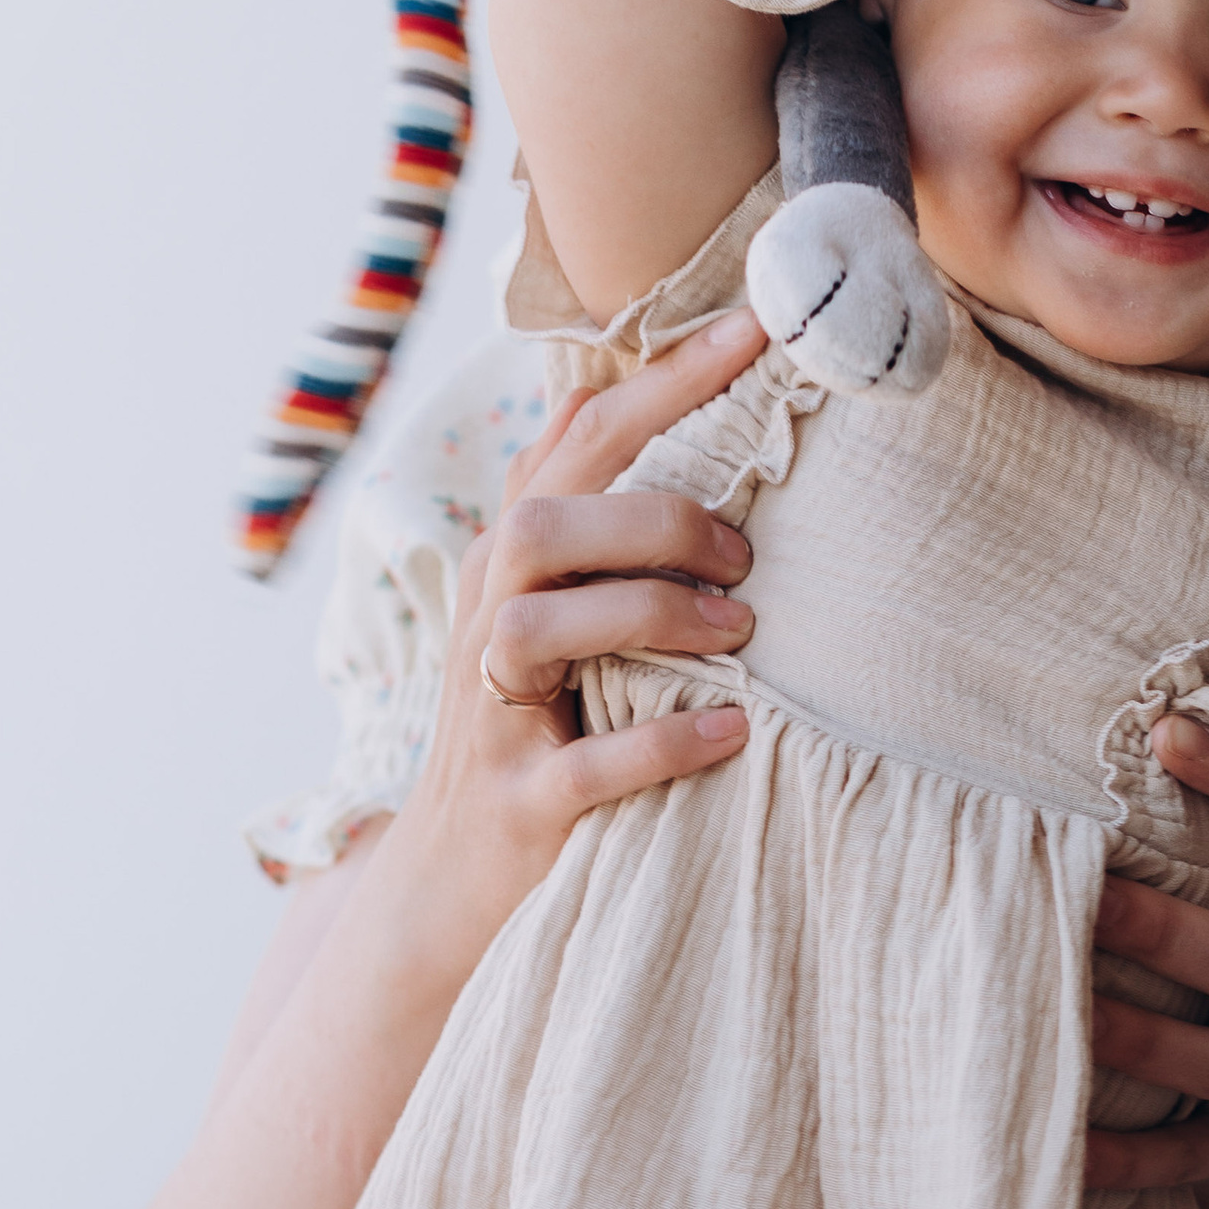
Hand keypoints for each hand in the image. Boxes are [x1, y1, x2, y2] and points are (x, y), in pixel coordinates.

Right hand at [387, 307, 767, 928]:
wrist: (452, 881)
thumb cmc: (534, 728)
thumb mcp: (555, 616)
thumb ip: (594, 526)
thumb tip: (649, 416)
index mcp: (509, 560)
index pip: (577, 440)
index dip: (661, 380)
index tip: (756, 327)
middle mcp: (488, 618)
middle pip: (545, 520)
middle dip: (657, 516)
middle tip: (747, 556)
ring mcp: (492, 711)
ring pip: (544, 624)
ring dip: (652, 612)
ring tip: (741, 632)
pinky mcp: (521, 800)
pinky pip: (588, 762)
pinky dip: (665, 741)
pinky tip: (734, 730)